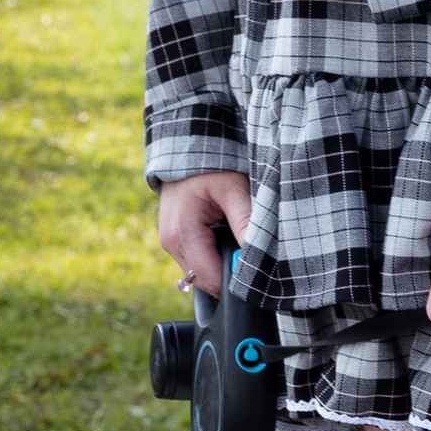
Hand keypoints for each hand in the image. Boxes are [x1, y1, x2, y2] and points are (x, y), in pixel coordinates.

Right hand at [156, 171, 251, 296]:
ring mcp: (170, 244)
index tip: (259, 272)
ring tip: (240, 244)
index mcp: (182, 234)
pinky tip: (226, 240)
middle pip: (205, 281)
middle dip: (230, 274)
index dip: (237, 281)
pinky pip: (197, 262)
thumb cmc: (209, 166)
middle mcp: (171, 244)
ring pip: (201, 274)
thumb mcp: (233, 189)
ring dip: (222, 266)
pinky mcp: (174, 241)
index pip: (211, 279)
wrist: (185, 149)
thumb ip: (246, 221)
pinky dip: (214, 257)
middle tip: (254, 257)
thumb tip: (259, 254)